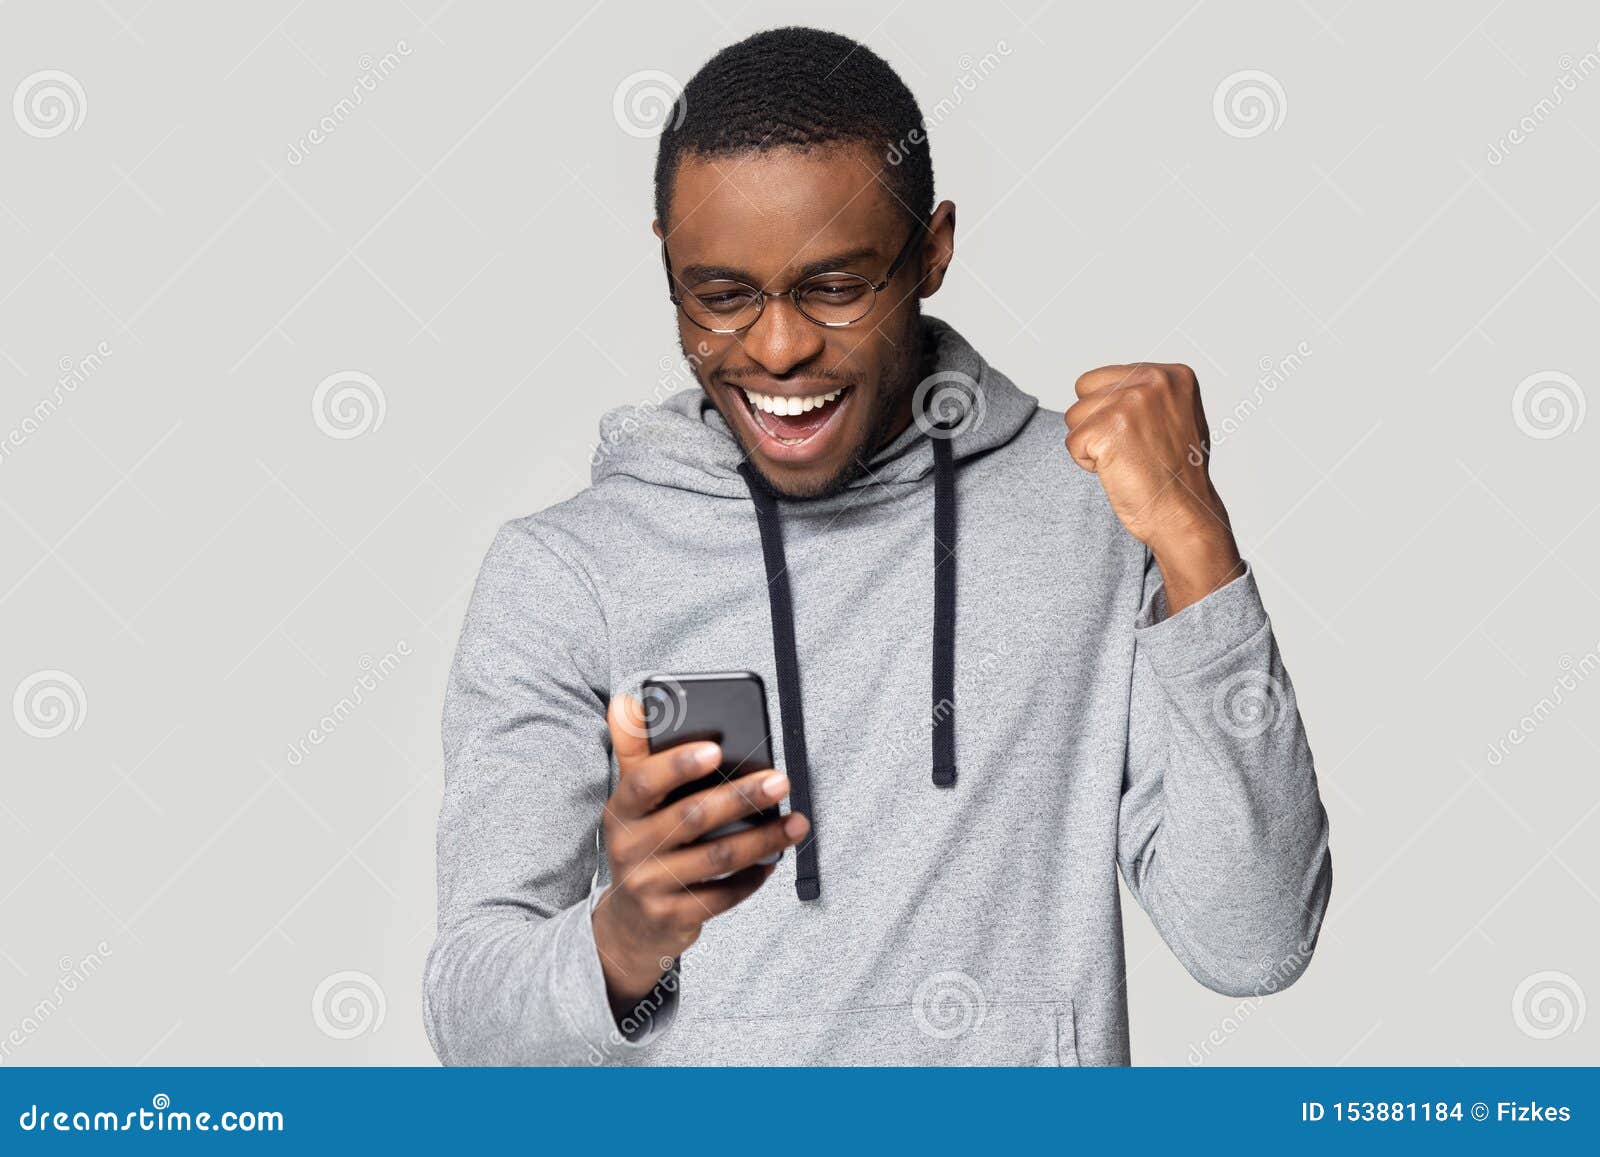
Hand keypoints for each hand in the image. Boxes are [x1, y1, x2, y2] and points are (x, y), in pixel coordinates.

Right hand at [591, 695, 808, 1016]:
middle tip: (780, 780)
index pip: (643, 783)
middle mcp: (630, 848)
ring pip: (716, 858)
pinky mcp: (674, 918)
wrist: (630, 923)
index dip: (677, 765)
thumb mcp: (631, 802)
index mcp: (621, 811)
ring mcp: (651, 886)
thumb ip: (634, 752)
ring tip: (796, 823)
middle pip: (691, 818)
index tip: (716, 750)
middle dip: (740, 797)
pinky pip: (722, 897)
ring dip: (762, 839)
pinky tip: (774, 861)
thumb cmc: (643, 845)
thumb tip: (626, 703)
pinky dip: (752, 878)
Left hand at [1065, 363, 1243, 613]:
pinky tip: (1119, 471)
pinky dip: (1087, 464)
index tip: (1141, 437)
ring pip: (1074, 417)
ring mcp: (1129, 402)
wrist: (1183, 513)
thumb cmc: (1178, 475)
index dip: (1109, 413)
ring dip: (1092, 444)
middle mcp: (1152, 380)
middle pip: (1083, 394)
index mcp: (1170, 373)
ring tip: (1127, 460)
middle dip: (1096, 425)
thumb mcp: (1175, 416)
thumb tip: (1111, 386)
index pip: (1099, 379)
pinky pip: (1071, 443)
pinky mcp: (1107, 429)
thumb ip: (1147, 394)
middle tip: (1131, 451)